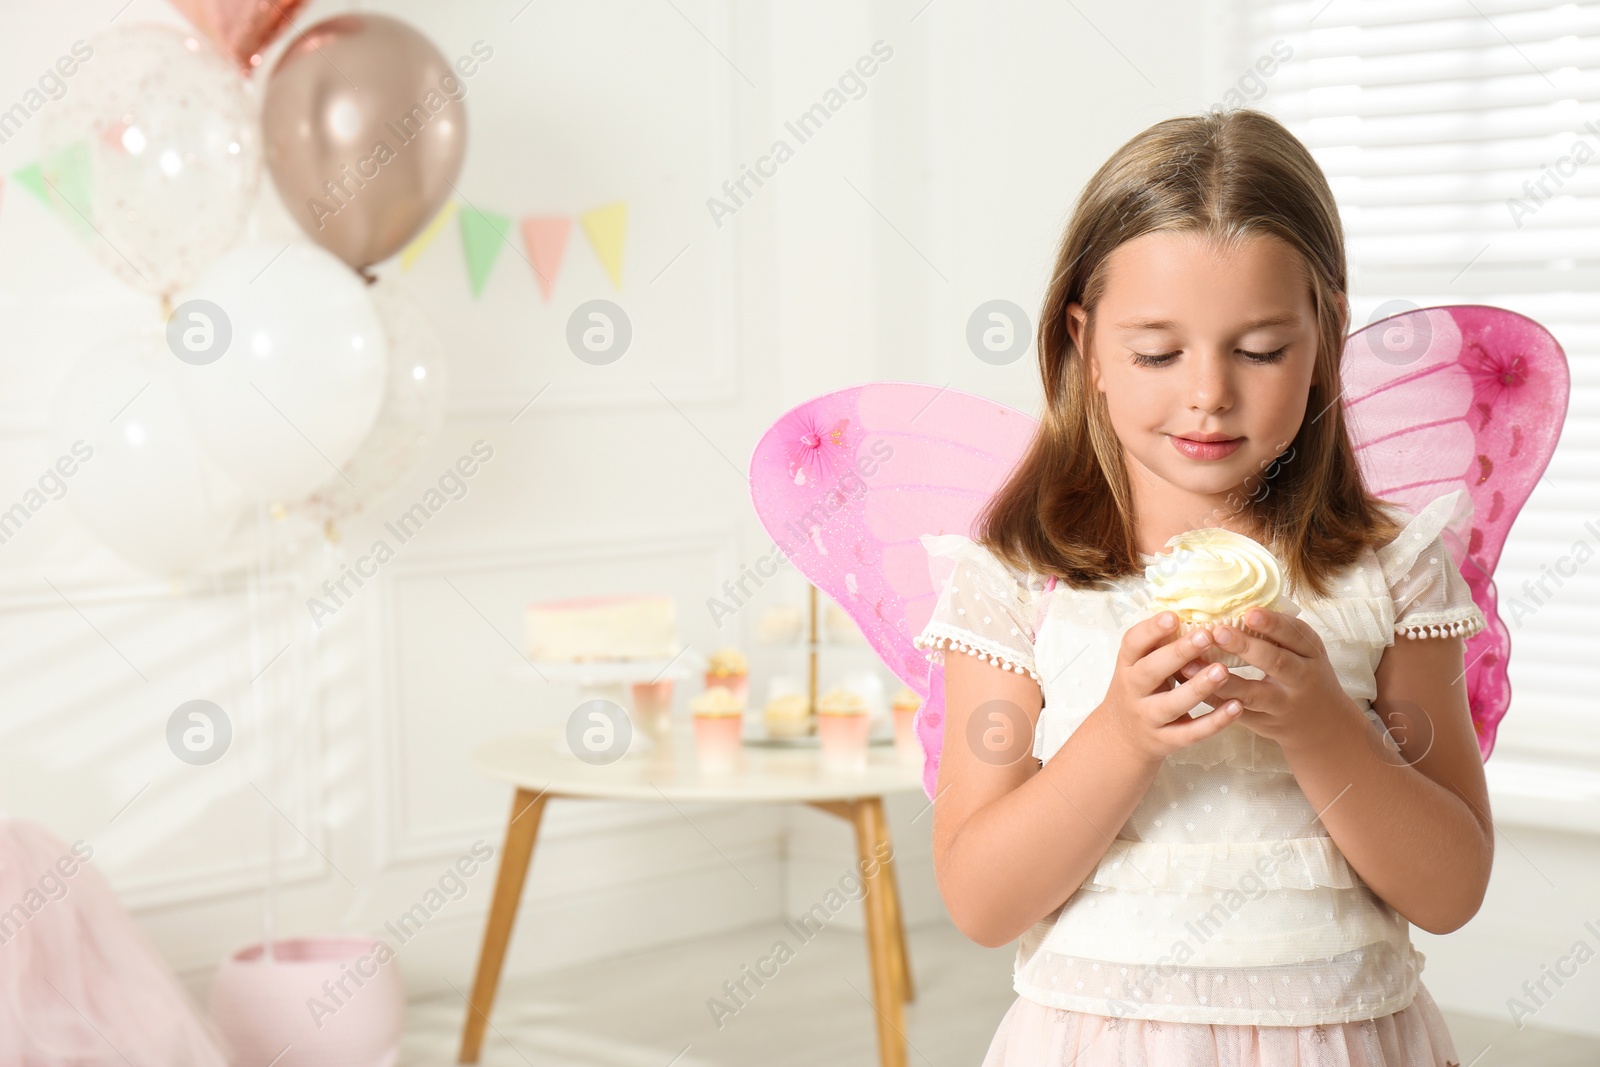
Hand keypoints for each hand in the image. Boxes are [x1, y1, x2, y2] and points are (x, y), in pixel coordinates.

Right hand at [1097, 610, 1244, 764]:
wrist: (1122, 737)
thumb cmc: (1140, 689)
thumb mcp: (1138, 664)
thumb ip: (1158, 643)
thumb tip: (1192, 607)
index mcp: (1127, 665)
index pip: (1132, 644)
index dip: (1151, 630)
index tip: (1173, 616)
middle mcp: (1133, 691)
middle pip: (1150, 672)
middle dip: (1177, 654)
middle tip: (1206, 636)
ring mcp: (1148, 717)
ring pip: (1171, 704)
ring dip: (1198, 688)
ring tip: (1223, 670)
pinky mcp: (1166, 741)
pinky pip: (1191, 733)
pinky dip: (1214, 722)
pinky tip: (1236, 707)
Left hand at [1175, 608, 1358, 750]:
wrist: (1323, 726)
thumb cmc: (1304, 674)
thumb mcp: (1305, 651)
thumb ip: (1279, 632)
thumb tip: (1235, 599)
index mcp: (1311, 654)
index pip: (1296, 635)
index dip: (1273, 623)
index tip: (1249, 611)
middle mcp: (1300, 680)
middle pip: (1276, 663)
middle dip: (1247, 648)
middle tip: (1217, 632)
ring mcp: (1281, 705)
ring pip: (1252, 694)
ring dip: (1221, 680)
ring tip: (1190, 665)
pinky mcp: (1262, 723)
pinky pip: (1233, 712)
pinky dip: (1211, 699)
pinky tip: (1189, 686)